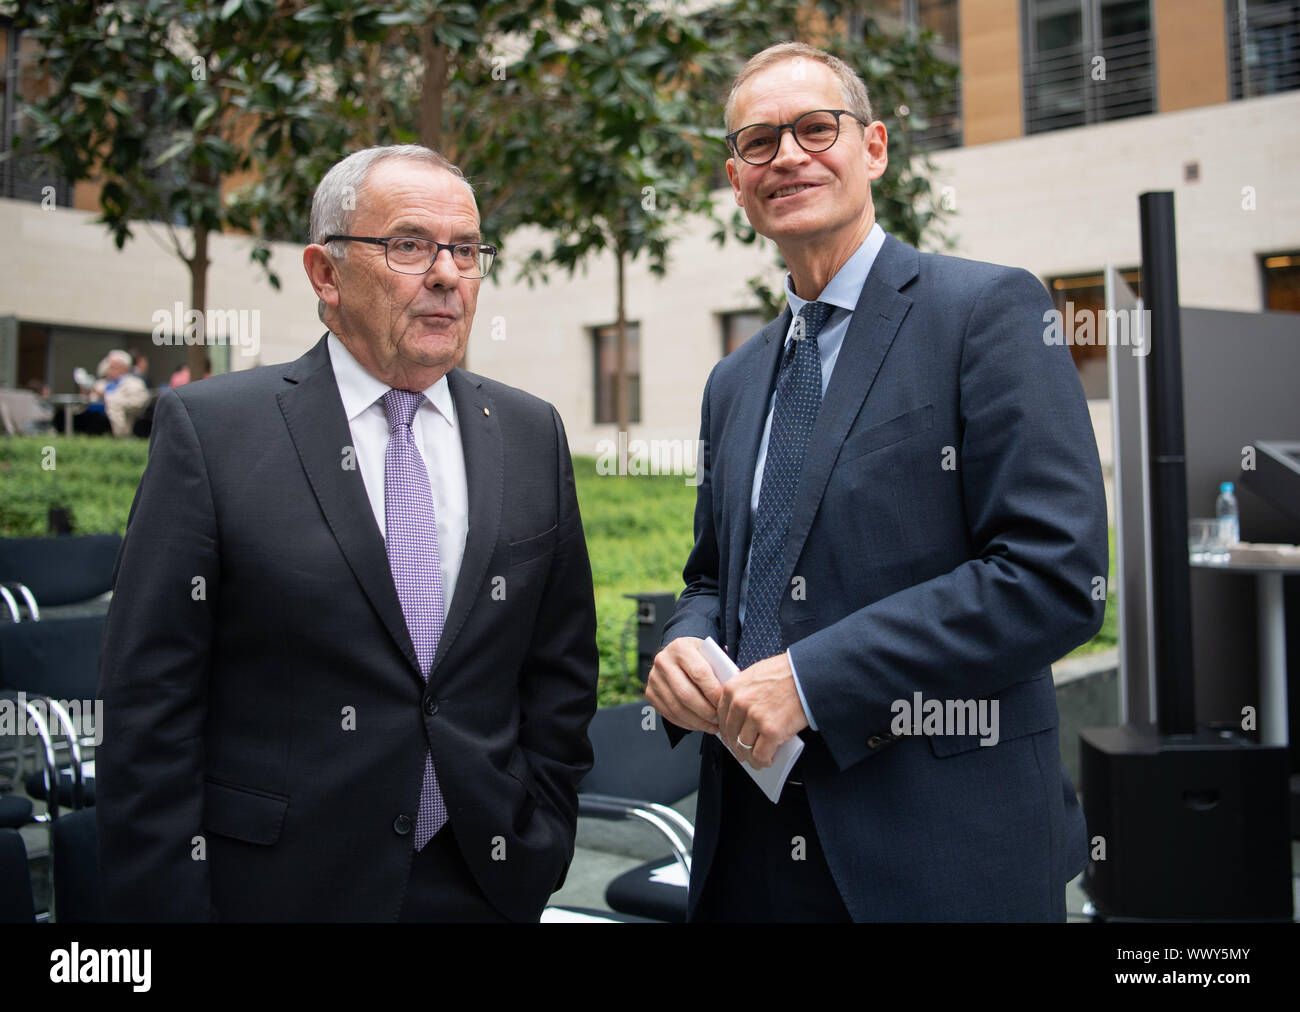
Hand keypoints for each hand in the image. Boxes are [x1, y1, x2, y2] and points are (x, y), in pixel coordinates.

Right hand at [645, 637, 720, 734]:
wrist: (676, 655)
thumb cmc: (700, 657)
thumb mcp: (710, 655)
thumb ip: (720, 670)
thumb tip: (730, 694)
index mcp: (680, 647)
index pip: (699, 673)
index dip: (714, 692)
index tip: (725, 704)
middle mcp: (663, 661)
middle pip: (686, 694)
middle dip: (706, 711)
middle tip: (720, 719)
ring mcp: (654, 678)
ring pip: (677, 707)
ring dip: (698, 721)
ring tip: (712, 726)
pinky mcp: (650, 693)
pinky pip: (669, 714)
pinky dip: (686, 723)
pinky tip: (699, 725)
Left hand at [718, 652, 808, 768]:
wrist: (808, 675)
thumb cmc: (786, 673)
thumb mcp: (755, 675)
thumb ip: (744, 692)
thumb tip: (740, 714)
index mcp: (733, 689)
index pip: (720, 717)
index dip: (727, 731)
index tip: (731, 737)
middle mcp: (740, 704)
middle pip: (731, 734)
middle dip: (736, 746)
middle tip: (742, 751)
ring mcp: (755, 718)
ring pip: (744, 747)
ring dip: (749, 756)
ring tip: (755, 758)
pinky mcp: (771, 731)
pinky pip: (760, 755)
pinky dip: (762, 762)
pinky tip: (766, 761)